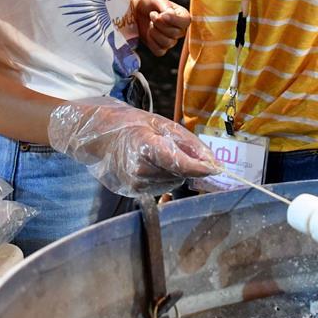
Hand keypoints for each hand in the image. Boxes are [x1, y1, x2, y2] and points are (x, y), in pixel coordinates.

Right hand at [48, 97, 217, 195]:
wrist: (99, 137)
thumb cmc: (132, 125)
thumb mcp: (162, 124)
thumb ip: (189, 143)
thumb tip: (213, 162)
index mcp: (144, 146)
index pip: (179, 163)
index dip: (200, 167)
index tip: (218, 168)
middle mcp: (138, 170)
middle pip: (179, 174)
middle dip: (189, 164)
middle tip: (183, 148)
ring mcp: (134, 184)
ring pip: (173, 182)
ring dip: (177, 171)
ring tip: (162, 153)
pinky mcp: (134, 193)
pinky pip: (163, 187)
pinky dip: (167, 176)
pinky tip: (155, 163)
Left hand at [134, 0, 190, 55]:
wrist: (135, 12)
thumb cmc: (148, 4)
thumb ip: (165, 5)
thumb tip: (170, 15)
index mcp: (182, 16)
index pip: (186, 21)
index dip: (173, 20)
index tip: (161, 14)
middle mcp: (180, 30)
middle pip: (175, 33)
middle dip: (160, 24)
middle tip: (152, 15)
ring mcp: (171, 40)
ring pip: (167, 43)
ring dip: (154, 32)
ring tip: (150, 23)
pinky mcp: (161, 48)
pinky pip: (159, 51)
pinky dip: (151, 42)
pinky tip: (148, 33)